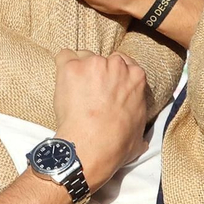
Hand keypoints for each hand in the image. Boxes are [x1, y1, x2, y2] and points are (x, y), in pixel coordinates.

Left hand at [51, 49, 149, 188]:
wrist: (92, 146)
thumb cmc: (116, 144)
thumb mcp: (139, 135)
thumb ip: (138, 125)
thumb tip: (140, 139)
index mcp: (136, 77)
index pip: (124, 63)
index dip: (112, 76)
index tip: (105, 87)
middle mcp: (117, 66)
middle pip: (103, 60)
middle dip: (96, 73)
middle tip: (89, 92)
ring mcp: (94, 64)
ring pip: (84, 58)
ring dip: (79, 71)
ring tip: (74, 93)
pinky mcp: (72, 68)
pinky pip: (64, 56)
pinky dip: (62, 66)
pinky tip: (63, 82)